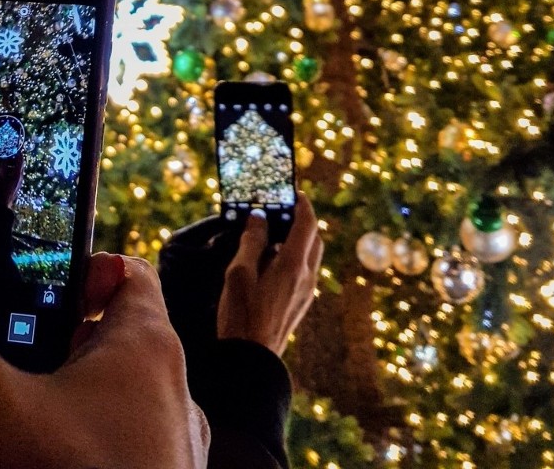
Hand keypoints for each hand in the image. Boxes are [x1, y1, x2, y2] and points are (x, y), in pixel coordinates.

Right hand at [0, 253, 209, 468]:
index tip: (31, 277)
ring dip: (54, 400)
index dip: (81, 266)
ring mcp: (166, 448)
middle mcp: (170, 391)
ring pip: (105, 401)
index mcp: (148, 345)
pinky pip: (108, 448)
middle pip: (108, 339)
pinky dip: (69, 445)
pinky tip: (19, 460)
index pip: (128, 271)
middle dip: (48, 343)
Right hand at [216, 191, 322, 356]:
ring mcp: (306, 292)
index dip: (302, 204)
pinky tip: (270, 261)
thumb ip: (252, 242)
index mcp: (292, 265)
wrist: (251, 361)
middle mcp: (306, 277)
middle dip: (302, 220)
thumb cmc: (241, 315)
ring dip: (299, 239)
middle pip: (314, 238)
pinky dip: (294, 256)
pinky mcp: (300, 304)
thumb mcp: (239, 273)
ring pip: (311, 255)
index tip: (293, 191)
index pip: (307, 224)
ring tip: (273, 233)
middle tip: (282, 210)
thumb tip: (259, 218)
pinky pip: (304, 270)